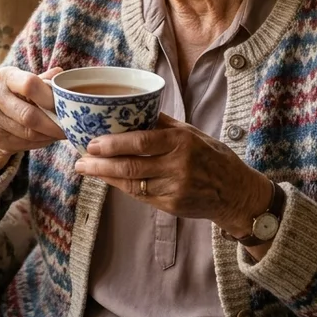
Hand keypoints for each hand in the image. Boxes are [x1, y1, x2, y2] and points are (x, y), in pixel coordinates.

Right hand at [0, 66, 65, 174]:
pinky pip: (24, 143)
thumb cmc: (17, 94)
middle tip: (70, 128)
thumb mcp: (27, 82)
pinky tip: (47, 137)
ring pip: (28, 133)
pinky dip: (41, 142)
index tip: (65, 107)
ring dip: (49, 135)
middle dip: (53, 124)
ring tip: (60, 133)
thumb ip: (44, 80)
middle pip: (29, 115)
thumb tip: (61, 74)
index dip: (50, 98)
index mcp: (5, 76)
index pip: (29, 85)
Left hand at [74, 114, 273, 233]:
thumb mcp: (192, 133)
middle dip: (101, 163)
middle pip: (131, 166)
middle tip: (80, 159)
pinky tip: (107, 179)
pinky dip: (121, 187)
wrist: (236, 193)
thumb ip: (162, 124)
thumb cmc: (212, 156)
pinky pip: (140, 196)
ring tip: (86, 169)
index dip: (113, 144)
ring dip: (105, 176)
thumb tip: (130, 109)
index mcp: (182, 142)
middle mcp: (178, 166)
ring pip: (132, 184)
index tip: (92, 142)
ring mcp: (175, 189)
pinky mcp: (172, 206)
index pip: (141, 142)